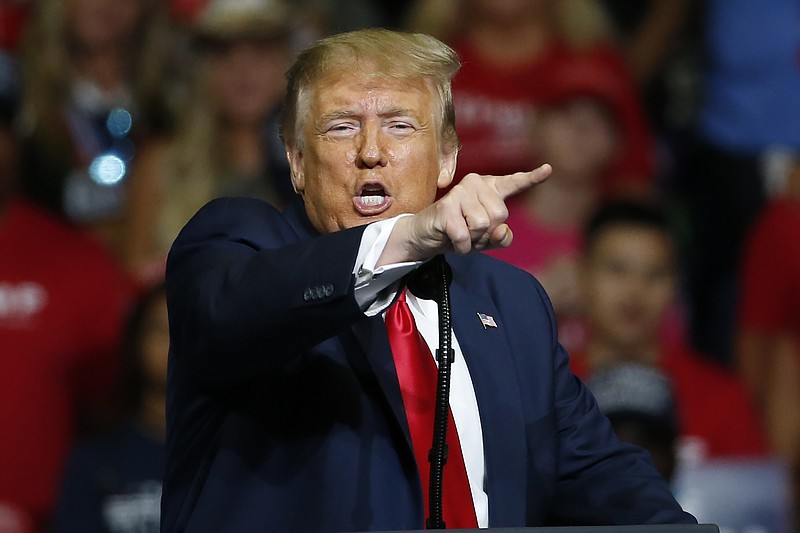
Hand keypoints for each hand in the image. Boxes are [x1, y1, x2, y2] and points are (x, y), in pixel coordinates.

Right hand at [381, 164, 551, 263]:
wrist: (426, 235)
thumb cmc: (459, 232)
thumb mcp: (486, 239)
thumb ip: (502, 237)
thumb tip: (502, 231)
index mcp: (489, 188)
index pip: (514, 183)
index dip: (532, 178)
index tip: (548, 169)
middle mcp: (475, 183)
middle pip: (500, 215)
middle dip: (488, 233)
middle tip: (472, 233)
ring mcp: (459, 193)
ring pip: (483, 225)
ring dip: (474, 239)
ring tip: (462, 234)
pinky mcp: (446, 207)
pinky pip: (465, 235)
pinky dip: (462, 246)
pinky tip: (454, 240)